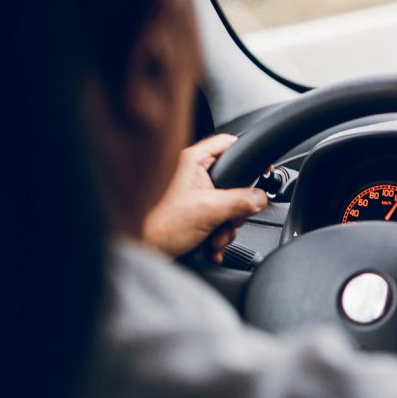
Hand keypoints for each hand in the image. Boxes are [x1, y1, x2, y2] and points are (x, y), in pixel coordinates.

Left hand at [143, 133, 267, 260]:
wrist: (134, 253)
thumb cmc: (155, 226)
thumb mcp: (208, 211)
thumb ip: (240, 201)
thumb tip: (260, 197)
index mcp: (192, 161)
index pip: (228, 144)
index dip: (248, 155)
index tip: (262, 170)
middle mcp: (189, 174)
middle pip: (231, 181)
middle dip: (235, 208)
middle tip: (230, 219)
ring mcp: (188, 194)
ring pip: (223, 204)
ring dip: (225, 227)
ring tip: (214, 239)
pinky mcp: (187, 213)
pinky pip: (213, 219)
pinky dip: (215, 234)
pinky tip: (209, 247)